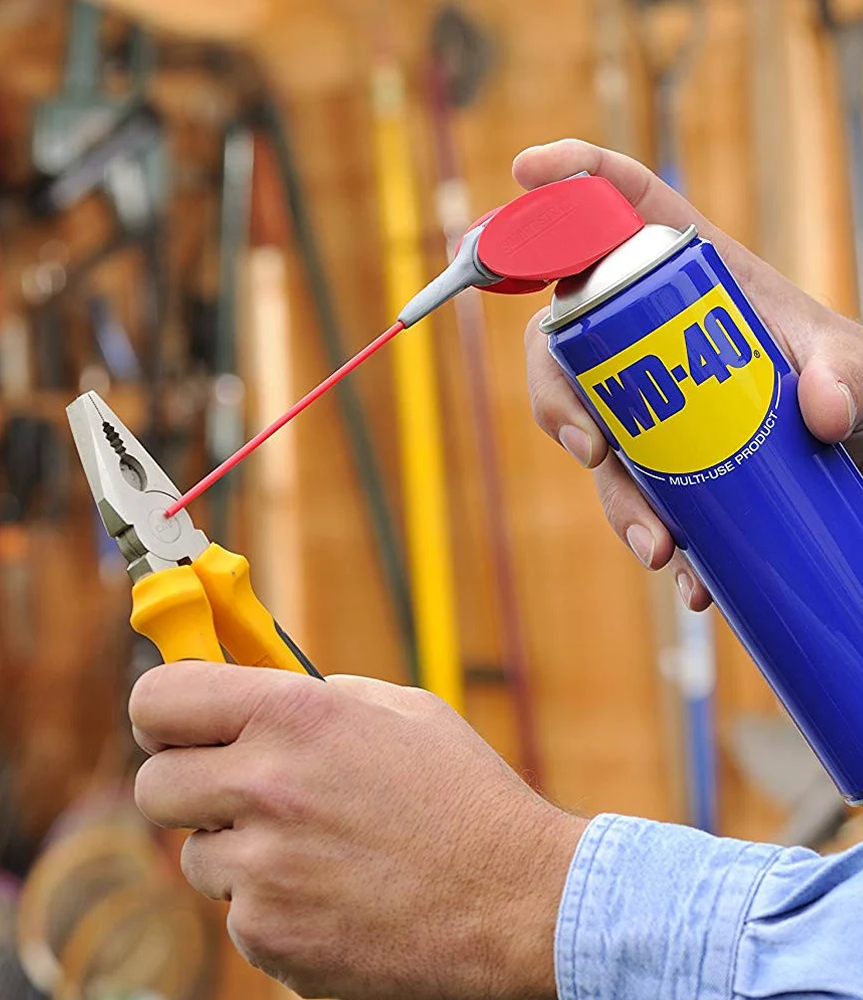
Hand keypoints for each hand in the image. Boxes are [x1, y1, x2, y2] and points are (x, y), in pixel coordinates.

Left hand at [130, 662, 585, 999]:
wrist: (522, 904)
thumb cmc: (465, 797)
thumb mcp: (399, 711)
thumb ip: (315, 694)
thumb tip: (251, 691)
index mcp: (296, 714)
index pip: (159, 698)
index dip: (160, 708)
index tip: (173, 719)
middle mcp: (266, 786)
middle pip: (153, 786)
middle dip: (186, 786)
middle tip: (230, 789)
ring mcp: (263, 870)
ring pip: (195, 856)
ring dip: (235, 850)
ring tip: (311, 848)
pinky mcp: (271, 938)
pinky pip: (237, 913)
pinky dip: (270, 905)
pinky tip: (332, 893)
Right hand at [515, 139, 862, 609]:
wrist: (838, 442)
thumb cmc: (831, 373)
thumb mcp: (844, 359)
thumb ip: (847, 368)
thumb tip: (823, 413)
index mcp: (682, 269)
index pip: (619, 204)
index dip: (567, 179)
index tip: (524, 164)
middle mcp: (640, 327)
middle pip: (563, 336)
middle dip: (556, 392)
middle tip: (591, 447)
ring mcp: (634, 391)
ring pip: (582, 428)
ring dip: (608, 490)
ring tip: (659, 547)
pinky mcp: (644, 449)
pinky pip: (624, 489)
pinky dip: (647, 530)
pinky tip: (689, 576)